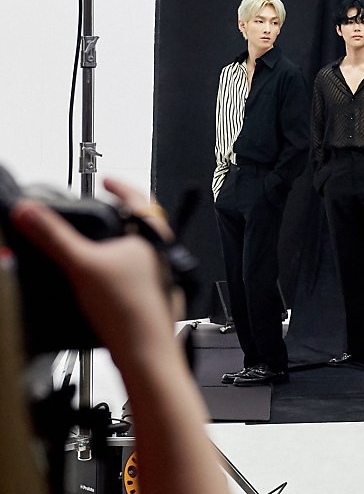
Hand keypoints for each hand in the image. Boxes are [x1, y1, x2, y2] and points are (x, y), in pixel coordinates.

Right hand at [10, 179, 178, 363]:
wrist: (146, 352)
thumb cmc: (130, 310)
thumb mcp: (81, 264)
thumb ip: (53, 236)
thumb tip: (28, 211)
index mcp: (155, 234)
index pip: (140, 197)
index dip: (121, 185)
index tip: (107, 181)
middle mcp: (164, 251)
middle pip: (142, 221)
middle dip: (119, 214)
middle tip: (99, 209)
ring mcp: (161, 273)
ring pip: (139, 247)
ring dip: (116, 242)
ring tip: (93, 243)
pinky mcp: (152, 294)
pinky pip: (135, 271)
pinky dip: (117, 266)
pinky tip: (99, 278)